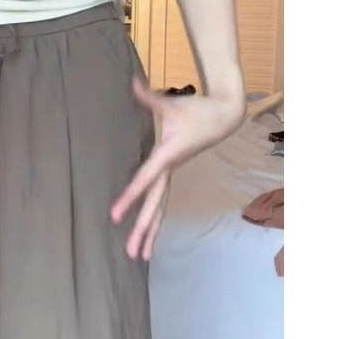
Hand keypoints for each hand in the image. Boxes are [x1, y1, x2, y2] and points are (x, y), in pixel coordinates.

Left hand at [111, 76, 245, 260]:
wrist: (223, 115)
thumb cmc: (196, 108)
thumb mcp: (171, 103)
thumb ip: (148, 97)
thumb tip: (132, 82)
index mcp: (167, 156)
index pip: (145, 181)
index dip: (129, 197)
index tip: (114, 216)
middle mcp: (171, 170)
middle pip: (155, 205)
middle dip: (143, 229)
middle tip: (131, 254)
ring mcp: (174, 173)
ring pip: (161, 208)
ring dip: (150, 231)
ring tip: (139, 256)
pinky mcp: (174, 172)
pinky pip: (163, 200)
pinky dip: (155, 217)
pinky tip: (148, 233)